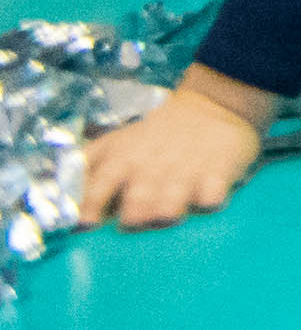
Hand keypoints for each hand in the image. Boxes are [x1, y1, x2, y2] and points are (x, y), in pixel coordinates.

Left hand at [68, 74, 269, 227]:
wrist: (213, 105)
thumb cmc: (154, 135)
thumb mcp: (116, 141)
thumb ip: (85, 165)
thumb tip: (51, 190)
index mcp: (123, 160)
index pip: (99, 187)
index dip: (90, 207)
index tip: (86, 224)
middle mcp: (151, 168)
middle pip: (137, 200)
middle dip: (134, 214)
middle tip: (133, 221)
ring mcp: (187, 170)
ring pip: (173, 198)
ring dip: (168, 209)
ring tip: (166, 216)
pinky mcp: (220, 170)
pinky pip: (213, 191)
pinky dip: (210, 198)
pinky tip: (208, 200)